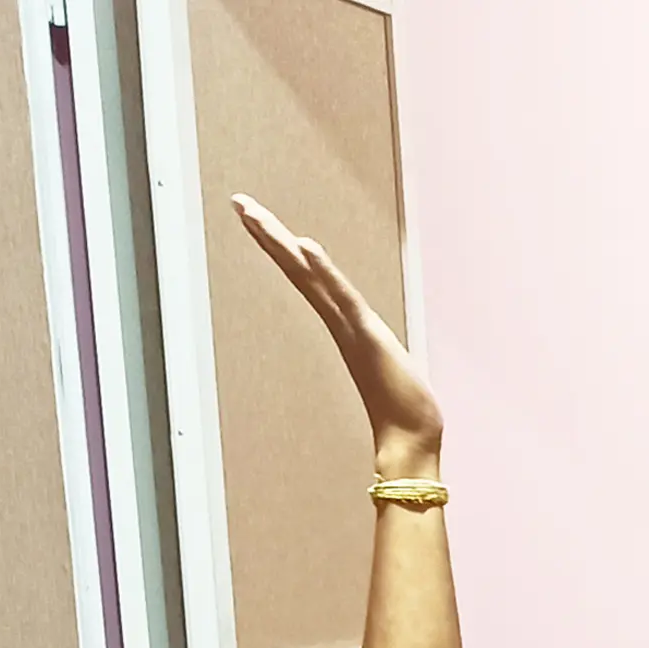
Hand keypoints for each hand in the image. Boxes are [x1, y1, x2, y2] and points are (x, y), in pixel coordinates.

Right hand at [234, 194, 443, 467]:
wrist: (410, 443)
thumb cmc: (403, 409)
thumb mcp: (387, 364)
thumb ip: (376, 351)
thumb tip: (374, 347)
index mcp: (343, 324)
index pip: (308, 276)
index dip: (284, 246)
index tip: (258, 219)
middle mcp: (338, 322)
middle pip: (297, 268)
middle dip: (268, 234)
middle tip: (238, 203)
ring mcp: (349, 328)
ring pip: (309, 277)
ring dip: (281, 242)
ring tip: (253, 214)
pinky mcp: (368, 336)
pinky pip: (343, 298)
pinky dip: (324, 272)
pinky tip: (305, 245)